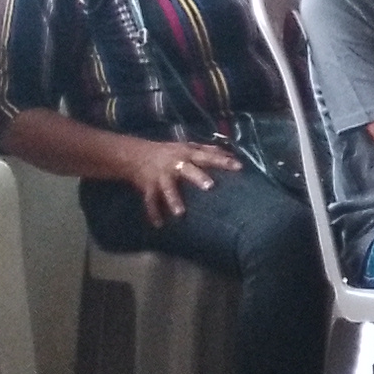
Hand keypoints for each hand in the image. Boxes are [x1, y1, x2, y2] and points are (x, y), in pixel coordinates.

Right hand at [119, 135, 233, 226]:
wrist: (134, 155)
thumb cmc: (169, 152)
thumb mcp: (188, 147)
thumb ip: (209, 151)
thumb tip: (232, 154)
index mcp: (187, 154)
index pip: (208, 156)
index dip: (223, 160)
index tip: (239, 167)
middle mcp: (175, 164)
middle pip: (188, 169)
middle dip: (198, 177)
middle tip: (210, 187)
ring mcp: (161, 176)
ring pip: (167, 188)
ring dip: (174, 200)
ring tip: (180, 214)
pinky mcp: (148, 187)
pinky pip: (150, 201)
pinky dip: (154, 213)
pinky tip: (159, 225)